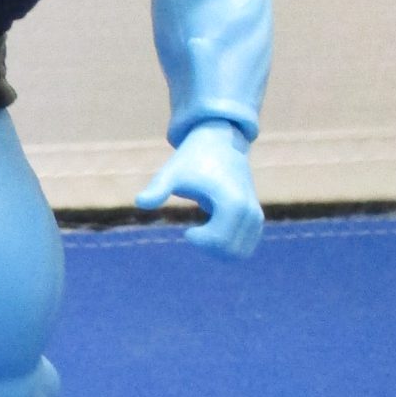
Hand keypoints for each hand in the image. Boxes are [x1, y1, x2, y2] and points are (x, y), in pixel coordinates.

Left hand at [135, 119, 263, 258]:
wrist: (220, 144)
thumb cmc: (191, 160)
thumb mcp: (172, 173)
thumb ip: (158, 189)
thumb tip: (140, 202)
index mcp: (231, 202)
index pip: (219, 240)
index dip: (200, 241)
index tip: (188, 232)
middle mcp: (248, 210)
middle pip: (230, 251)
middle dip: (208, 248)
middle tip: (195, 233)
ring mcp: (255, 214)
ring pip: (240, 253)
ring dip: (218, 250)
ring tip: (204, 233)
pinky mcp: (255, 217)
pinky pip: (245, 247)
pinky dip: (228, 247)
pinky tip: (213, 232)